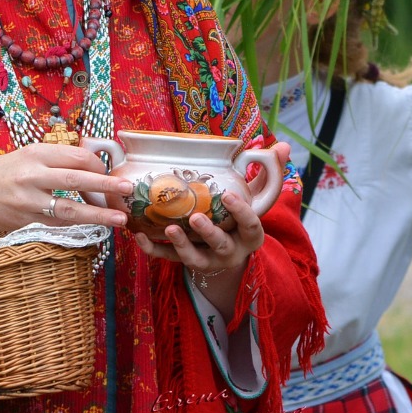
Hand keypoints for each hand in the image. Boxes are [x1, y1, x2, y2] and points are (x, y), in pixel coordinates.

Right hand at [0, 144, 132, 233]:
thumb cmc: (5, 171)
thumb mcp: (28, 154)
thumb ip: (57, 158)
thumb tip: (94, 163)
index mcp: (36, 154)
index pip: (76, 157)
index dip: (98, 165)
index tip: (111, 172)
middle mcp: (32, 176)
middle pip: (76, 180)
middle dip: (106, 185)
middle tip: (127, 189)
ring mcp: (28, 201)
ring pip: (69, 209)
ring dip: (98, 214)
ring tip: (121, 219)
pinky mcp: (27, 220)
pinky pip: (59, 223)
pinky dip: (79, 224)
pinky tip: (97, 225)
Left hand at [135, 190, 266, 318]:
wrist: (231, 250)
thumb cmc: (240, 219)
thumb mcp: (252, 205)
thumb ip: (259, 181)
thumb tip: (271, 151)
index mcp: (250, 237)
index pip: (249, 224)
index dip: (240, 211)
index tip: (227, 194)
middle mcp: (231, 252)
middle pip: (220, 244)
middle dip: (207, 232)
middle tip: (195, 217)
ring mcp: (209, 260)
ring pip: (194, 258)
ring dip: (181, 244)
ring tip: (170, 228)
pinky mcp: (187, 261)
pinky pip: (169, 258)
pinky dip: (153, 249)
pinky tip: (140, 235)